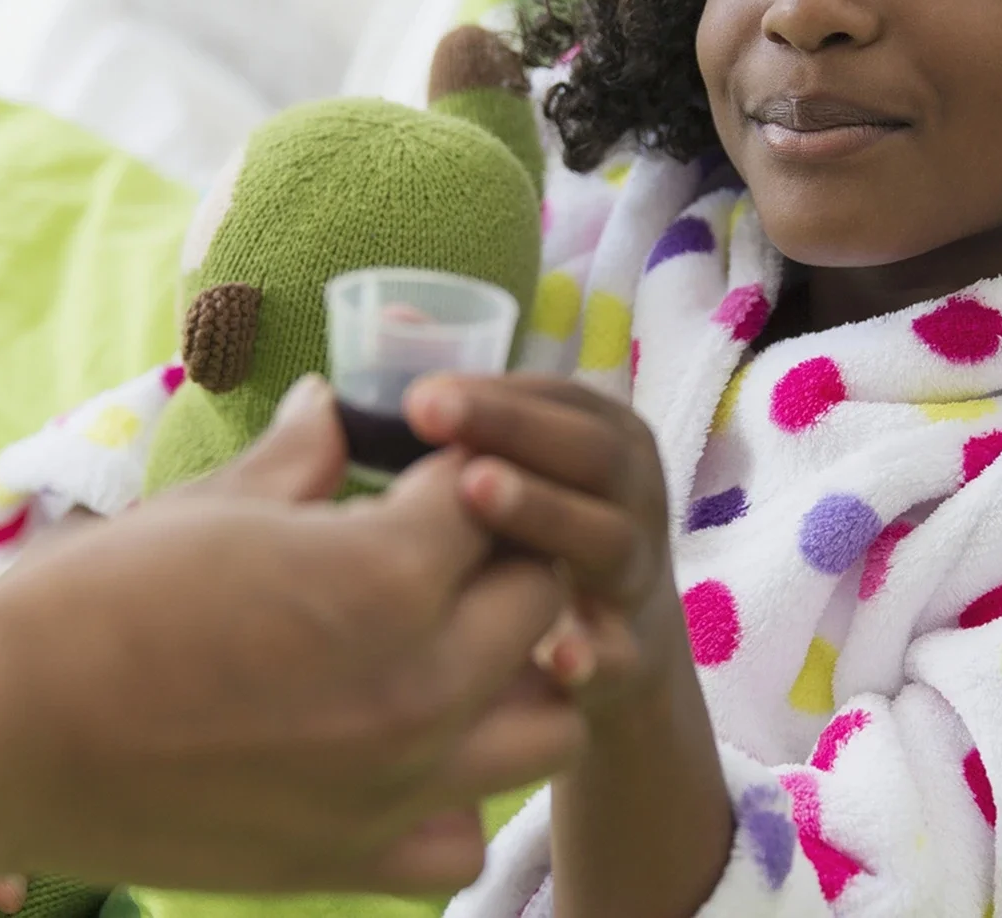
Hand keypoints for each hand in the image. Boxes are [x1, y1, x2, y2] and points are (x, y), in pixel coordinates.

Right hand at [0, 376, 585, 895]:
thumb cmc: (94, 604)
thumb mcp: (210, 508)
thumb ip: (299, 458)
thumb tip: (337, 403)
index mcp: (392, 575)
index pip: (491, 496)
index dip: (456, 472)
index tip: (419, 473)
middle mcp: (424, 683)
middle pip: (542, 600)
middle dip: (503, 563)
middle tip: (440, 555)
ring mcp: (399, 782)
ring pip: (549, 726)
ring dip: (519, 682)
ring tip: (448, 657)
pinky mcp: (355, 859)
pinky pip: (465, 840)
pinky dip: (455, 802)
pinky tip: (403, 761)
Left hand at [411, 375, 734, 917]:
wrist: (612, 644)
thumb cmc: (530, 536)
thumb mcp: (506, 466)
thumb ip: (454, 413)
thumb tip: (367, 342)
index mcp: (600, 437)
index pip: (556, 398)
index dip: (493, 396)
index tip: (417, 398)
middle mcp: (628, 495)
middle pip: (591, 454)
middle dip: (517, 435)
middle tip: (434, 425)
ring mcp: (633, 574)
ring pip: (606, 540)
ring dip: (547, 515)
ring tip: (475, 493)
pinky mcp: (630, 654)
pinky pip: (619, 655)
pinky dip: (593, 655)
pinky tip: (554, 659)